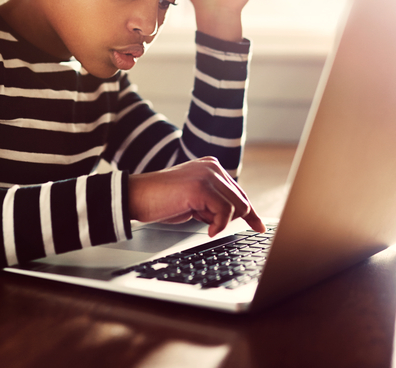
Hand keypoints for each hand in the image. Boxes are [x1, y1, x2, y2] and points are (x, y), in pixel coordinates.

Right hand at [128, 157, 265, 236]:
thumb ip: (213, 201)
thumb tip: (236, 215)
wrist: (136, 197)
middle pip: (242, 201)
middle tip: (211, 226)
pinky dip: (219, 225)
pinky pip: (226, 212)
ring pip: (237, 207)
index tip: (259, 227)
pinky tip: (208, 230)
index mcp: (212, 166)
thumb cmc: (161, 201)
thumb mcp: (194, 200)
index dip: (250, 213)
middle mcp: (213, 167)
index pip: (239, 192)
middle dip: (231, 219)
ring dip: (221, 221)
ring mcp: (208, 175)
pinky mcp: (202, 187)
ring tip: (200, 221)